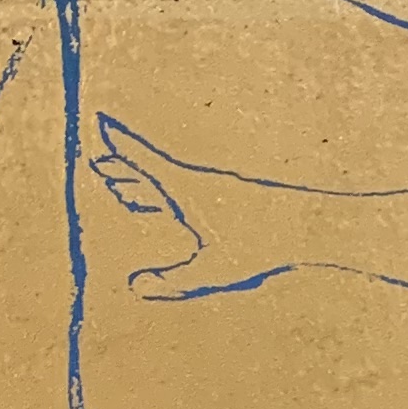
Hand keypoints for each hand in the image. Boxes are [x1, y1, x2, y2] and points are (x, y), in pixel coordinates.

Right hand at [94, 115, 297, 298]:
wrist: (310, 225)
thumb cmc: (263, 244)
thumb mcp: (215, 268)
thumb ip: (175, 281)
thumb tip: (136, 287)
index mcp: (185, 191)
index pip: (143, 162)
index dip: (119, 144)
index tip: (98, 121)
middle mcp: (196, 185)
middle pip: (150, 171)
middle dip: (122, 167)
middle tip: (97, 160)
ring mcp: (214, 193)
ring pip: (168, 184)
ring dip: (142, 182)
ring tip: (120, 185)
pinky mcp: (231, 203)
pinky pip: (186, 195)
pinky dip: (167, 196)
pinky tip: (169, 208)